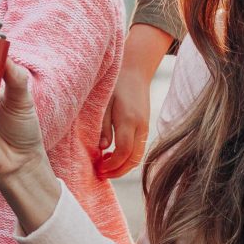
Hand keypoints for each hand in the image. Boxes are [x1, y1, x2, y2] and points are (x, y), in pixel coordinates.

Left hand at [97, 24, 171, 178]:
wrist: (135, 69)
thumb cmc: (115, 84)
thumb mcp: (103, 103)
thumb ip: (103, 126)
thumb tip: (102, 149)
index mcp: (128, 119)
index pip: (123, 151)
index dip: (112, 164)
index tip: (98, 169)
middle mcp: (140, 126)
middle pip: (134, 159)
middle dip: (118, 171)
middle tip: (100, 174)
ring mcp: (145, 127)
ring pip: (138, 157)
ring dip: (123, 166)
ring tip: (105, 166)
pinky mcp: (145, 126)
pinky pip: (138, 149)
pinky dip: (127, 158)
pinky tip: (113, 154)